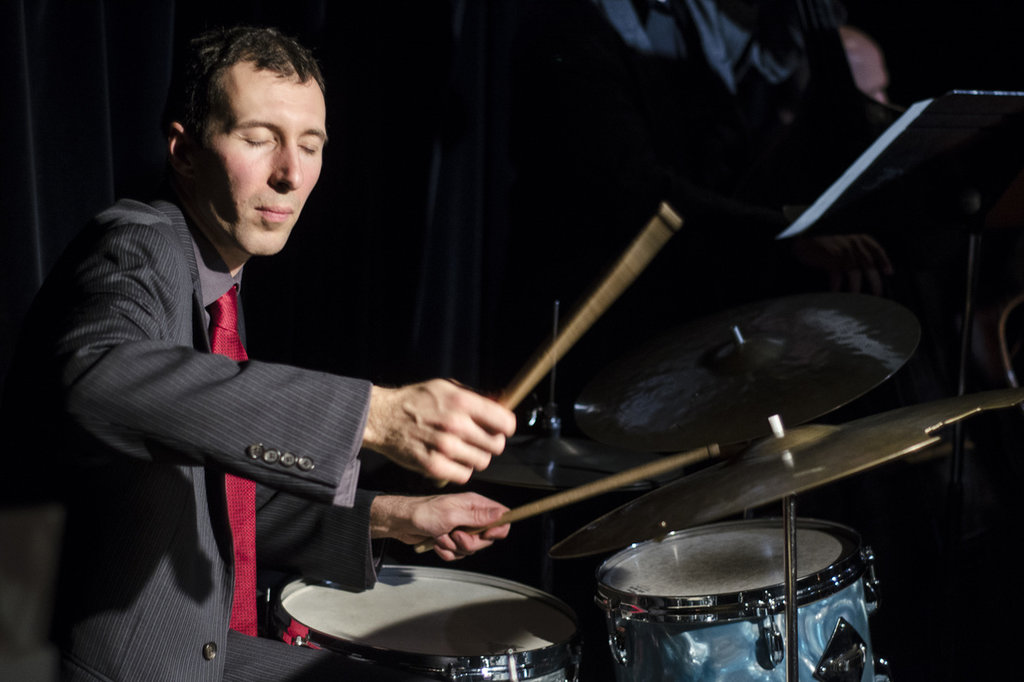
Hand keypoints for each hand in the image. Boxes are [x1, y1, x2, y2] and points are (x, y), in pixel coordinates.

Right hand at [362, 379, 515, 483]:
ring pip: (482, 462)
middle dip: (491, 443)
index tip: (500, 429)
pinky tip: (452, 459)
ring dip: (475, 457)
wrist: (382, 417)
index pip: (505, 422)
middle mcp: (456, 424)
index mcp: (462, 401)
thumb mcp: (446, 387)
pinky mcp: (434, 466)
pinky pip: (464, 475)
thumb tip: (501, 405)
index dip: (505, 427)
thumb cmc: (416, 401)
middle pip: (496, 445)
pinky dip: (460, 470)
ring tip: (462, 448)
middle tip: (478, 440)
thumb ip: (475, 397)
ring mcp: (445, 447)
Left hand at [370, 492, 510, 560]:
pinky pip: (457, 554)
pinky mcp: (451, 540)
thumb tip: (501, 513)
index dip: (499, 529)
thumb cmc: (424, 512)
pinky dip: (445, 551)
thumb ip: (478, 517)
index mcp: (474, 504)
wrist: (401, 522)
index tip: (488, 535)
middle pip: (486, 538)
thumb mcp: (453, 515)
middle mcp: (470, 516)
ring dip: (453, 547)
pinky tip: (435, 542)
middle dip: (470, 542)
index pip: (501, 516)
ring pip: (471, 548)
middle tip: (455, 536)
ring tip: (440, 536)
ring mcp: (461, 529)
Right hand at [791, 233, 893, 294]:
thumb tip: (865, 269)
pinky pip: (837, 274)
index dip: (883, 260)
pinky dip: (836, 285)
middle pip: (868, 264)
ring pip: (854, 272)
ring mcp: (842, 250)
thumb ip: (854, 251)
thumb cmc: (822, 243)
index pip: (876, 248)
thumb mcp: (842, 242)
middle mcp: (852, 243)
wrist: (802, 238)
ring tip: (856, 298)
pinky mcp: (830, 256)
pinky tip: (835, 293)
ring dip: (856, 287)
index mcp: (857, 238)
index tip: (889, 273)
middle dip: (875, 281)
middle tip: (877, 295)